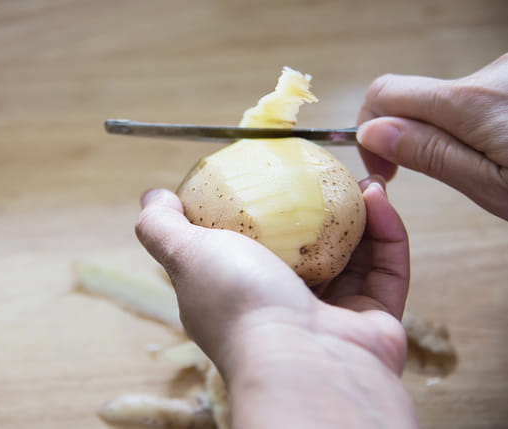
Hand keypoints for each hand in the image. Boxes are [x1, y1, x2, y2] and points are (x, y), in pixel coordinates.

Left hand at [135, 181, 415, 427]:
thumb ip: (163, 227)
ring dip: (357, 215)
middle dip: (316, 211)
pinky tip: (378, 198)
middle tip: (323, 175)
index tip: (267, 173)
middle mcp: (279, 309)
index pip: (242, 249)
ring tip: (359, 179)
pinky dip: (386, 235)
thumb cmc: (241, 306)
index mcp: (234, 297)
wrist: (307, 364)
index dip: (255, 212)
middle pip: (302, 252)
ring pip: (350, 259)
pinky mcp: (372, 324)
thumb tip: (153, 198)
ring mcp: (328, 318)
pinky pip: (385, 271)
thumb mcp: (186, 255)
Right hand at [357, 52, 507, 219]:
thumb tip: (370, 133)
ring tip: (489, 166)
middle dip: (415, 134)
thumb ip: (432, 154)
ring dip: (451, 130)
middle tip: (442, 174)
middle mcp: (490, 72)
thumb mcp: (497, 187)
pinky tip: (505, 147)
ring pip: (450, 98)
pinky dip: (479, 123)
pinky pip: (481, 95)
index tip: (385, 168)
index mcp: (474, 101)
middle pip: (417, 96)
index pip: (384, 94)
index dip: (370, 130)